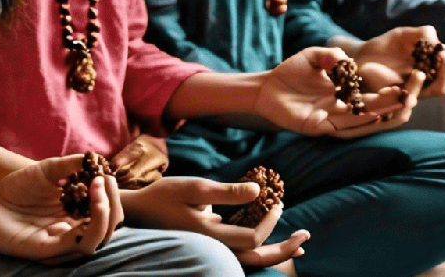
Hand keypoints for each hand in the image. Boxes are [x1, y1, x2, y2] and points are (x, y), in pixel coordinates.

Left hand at [0, 155, 122, 262]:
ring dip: (106, 212)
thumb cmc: (16, 188)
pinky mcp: (48, 249)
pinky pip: (79, 244)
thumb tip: (97, 159)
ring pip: (99, 239)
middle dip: (114, 202)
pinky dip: (92, 223)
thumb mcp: (47, 170)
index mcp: (75, 215)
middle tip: (104, 179)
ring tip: (97, 186)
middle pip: (109, 228)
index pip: (108, 212)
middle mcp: (72, 230)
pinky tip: (88, 197)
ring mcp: (61, 242)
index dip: (112, 193)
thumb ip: (71, 165)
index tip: (105, 171)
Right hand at [121, 176, 307, 268]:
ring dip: (274, 251)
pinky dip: (257, 247)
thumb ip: (226, 192)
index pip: (252, 236)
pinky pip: (240, 252)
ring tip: (297, 244)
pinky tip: (265, 236)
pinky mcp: (209, 245)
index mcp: (213, 237)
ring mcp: (212, 250)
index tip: (276, 199)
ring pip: (249, 259)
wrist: (138, 212)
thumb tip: (258, 191)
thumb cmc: (164, 196)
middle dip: (284, 250)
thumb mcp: (195, 186)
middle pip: (257, 259)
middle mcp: (215, 250)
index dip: (269, 219)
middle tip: (306, 238)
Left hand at [257, 47, 423, 137]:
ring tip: (403, 100)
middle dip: (396, 100)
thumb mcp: (313, 57)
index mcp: (345, 94)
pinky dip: (360, 120)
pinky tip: (376, 112)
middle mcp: (343, 109)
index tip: (412, 76)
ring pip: (365, 119)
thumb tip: (345, 59)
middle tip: (415, 90)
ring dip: (384, 111)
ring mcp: (333, 120)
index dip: (393, 87)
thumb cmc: (290, 72)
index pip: (375, 93)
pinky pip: (344, 126)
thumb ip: (329, 56)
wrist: (265, 87)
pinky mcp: (319, 127)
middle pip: (376, 108)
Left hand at [352, 26, 444, 97]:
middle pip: (442, 86)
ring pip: (427, 94)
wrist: (359, 56)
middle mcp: (422, 85)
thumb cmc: (385, 46)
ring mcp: (408, 93)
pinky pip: (404, 101)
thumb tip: (436, 39)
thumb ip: (421, 34)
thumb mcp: (403, 35)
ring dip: (431, 81)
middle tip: (442, 55)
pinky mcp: (392, 100)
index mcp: (429, 69)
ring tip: (423, 69)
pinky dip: (408, 95)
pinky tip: (409, 81)